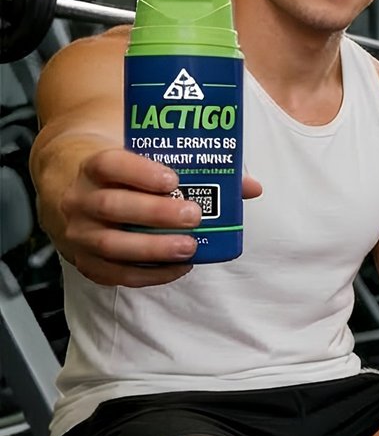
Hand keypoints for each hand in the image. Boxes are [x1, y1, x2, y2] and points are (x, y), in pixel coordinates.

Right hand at [56, 148, 262, 287]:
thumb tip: (249, 187)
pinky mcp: (85, 261)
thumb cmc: (124, 176)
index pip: (110, 164)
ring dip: (153, 248)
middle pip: (112, 206)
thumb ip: (196, 169)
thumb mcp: (146, 161)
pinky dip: (148, 274)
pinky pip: (114, 273)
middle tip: (194, 216)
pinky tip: (178, 267)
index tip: (173, 179)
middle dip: (155, 213)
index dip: (140, 172)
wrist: (72, 192)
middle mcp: (80, 199)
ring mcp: (79, 233)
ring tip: (188, 247)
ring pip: (110, 244)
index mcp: (94, 167)